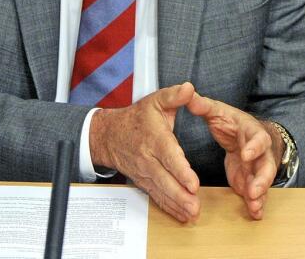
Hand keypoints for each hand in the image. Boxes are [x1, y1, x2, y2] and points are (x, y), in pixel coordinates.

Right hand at [89, 82, 201, 222]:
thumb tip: (189, 89)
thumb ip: (174, 96)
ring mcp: (144, 172)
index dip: (180, 171)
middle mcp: (148, 158)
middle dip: (180, 195)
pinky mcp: (143, 181)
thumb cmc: (137, 118)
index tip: (193, 183)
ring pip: (160, 191)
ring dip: (175, 204)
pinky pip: (155, 196)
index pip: (169, 156)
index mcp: (155, 138)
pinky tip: (181, 215)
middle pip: (165, 179)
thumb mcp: (156, 100)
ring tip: (191, 214)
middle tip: (195, 206)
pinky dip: (168, 207)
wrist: (110, 134)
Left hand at [186, 91, 279, 219]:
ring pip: (263, 182)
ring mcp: (257, 168)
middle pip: (266, 164)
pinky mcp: (252, 180)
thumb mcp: (218, 112)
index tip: (246, 154)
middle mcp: (259, 152)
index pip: (258, 138)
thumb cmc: (233, 123)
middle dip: (262, 178)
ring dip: (260, 194)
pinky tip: (255, 213)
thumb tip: (189, 94)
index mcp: (252, 132)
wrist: (247, 136)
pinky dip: (257, 203)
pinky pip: (257, 193)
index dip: (254, 146)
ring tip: (255, 206)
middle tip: (254, 190)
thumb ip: (204, 106)